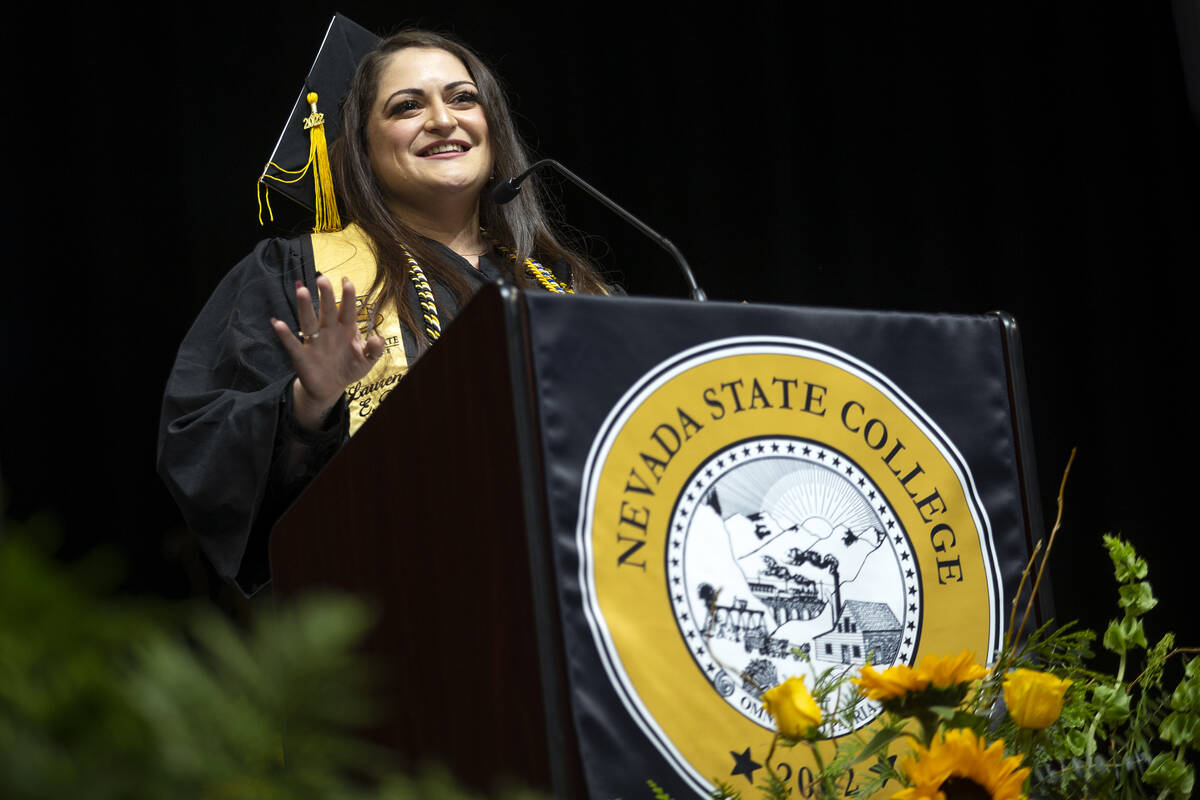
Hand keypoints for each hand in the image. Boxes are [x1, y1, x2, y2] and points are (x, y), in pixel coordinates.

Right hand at [271, 275, 384, 429]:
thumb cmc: (350, 368)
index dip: (348, 296)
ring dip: (305, 307)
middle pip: (328, 310)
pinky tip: (278, 323)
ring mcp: (314, 342)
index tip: (346, 280)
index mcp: (346, 329)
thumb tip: (378, 338)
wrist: (331, 388)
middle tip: (322, 279)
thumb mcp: (367, 361)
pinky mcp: (302, 355)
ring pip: (309, 321)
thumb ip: (375, 350)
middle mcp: (329, 331)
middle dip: (326, 296)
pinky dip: (285, 334)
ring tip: (301, 290)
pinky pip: (292, 343)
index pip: (348, 310)